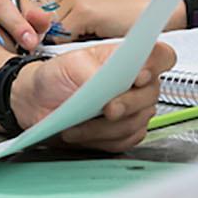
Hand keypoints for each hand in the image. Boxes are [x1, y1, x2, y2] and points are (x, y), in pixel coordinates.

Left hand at [12, 40, 177, 152]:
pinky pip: (124, 140)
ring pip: (136, 122)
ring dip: (105, 127)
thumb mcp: (69, 63)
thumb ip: (91, 69)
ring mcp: (133, 110)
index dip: (156, 65)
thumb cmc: (57, 76)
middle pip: (151, 94)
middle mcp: (135, 84)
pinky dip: (100, 139)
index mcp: (127, 59)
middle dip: (128, 104)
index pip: (160, 56)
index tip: (139, 76)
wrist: (38, 101)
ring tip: (77, 123)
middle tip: (108, 108)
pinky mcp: (124, 133)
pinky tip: (79, 133)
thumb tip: (108, 79)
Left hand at [34, 0, 178, 39]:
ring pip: (52, 28)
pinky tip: (92, 38)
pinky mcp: (84, 10)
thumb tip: (38, 26)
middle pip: (41, 17)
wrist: (154, 11)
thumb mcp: (89, 5)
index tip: (48, 32)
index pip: (36, 5)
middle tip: (75, 37)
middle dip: (50, 31)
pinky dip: (73, 44)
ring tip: (87, 36)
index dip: (41, 23)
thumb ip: (64, 11)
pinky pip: (64, 36)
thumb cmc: (123, 13)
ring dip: (63, 39)